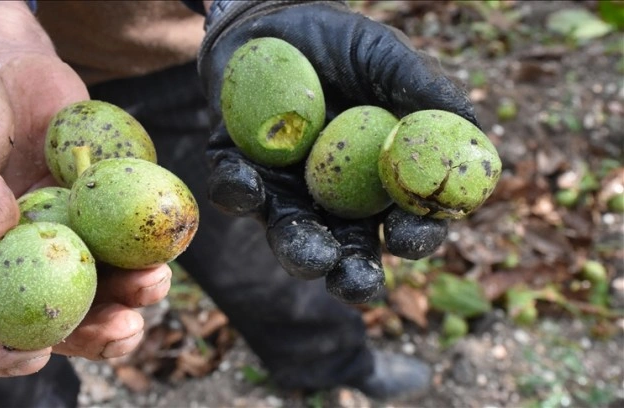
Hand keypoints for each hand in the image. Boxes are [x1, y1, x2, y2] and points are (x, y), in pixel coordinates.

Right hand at [0, 2, 169, 375]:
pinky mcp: (98, 207)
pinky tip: (166, 247)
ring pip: (97, 284)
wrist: (2, 60)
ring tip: (154, 284)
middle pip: (50, 314)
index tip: (33, 356)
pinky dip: (147, 249)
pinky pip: (124, 237)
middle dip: (90, 333)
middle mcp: (15, 254)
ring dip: (130, 296)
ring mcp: (61, 233)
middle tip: (124, 329)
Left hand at [198, 0, 475, 302]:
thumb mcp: (386, 57)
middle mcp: (333, 194)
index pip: (406, 220)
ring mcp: (284, 187)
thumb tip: (475, 135)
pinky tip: (248, 184)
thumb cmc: (340, 41)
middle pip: (347, 249)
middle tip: (353, 282)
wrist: (272, 17)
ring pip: (290, 234)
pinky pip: (235, 191)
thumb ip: (424, 92)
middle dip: (351, 273)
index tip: (408, 237)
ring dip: (298, 250)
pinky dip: (239, 192)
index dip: (413, 236)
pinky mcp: (239, 170)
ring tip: (308, 256)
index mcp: (379, 177)